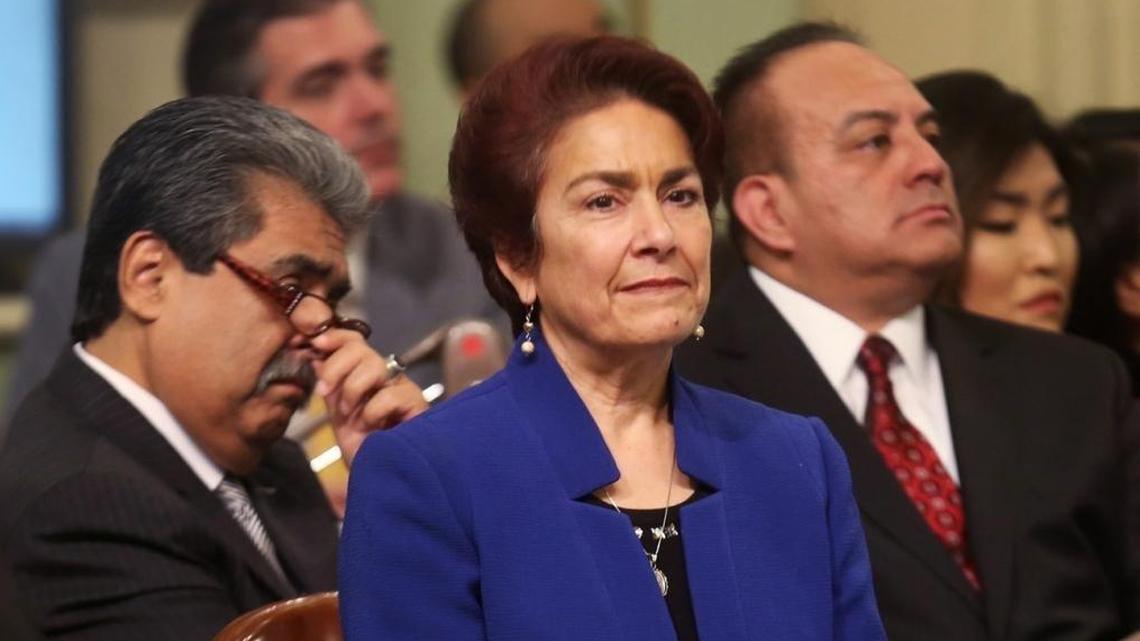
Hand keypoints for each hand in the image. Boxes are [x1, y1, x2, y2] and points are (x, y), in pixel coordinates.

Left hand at [310, 330, 428, 467]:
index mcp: (366, 375)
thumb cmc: (364, 450)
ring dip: (353, 391)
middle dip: (335, 367)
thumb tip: (314, 354)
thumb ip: (329, 386)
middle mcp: (386, 377)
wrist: (382, 480)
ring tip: (352, 416)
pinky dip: (373, 412)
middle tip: (325, 391)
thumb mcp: (338, 415)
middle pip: (360, 347)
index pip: (353, 341)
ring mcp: (402, 388)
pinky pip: (389, 395)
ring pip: (373, 365)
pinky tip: (375, 428)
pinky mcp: (416, 404)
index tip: (313, 343)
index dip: (333, 337)